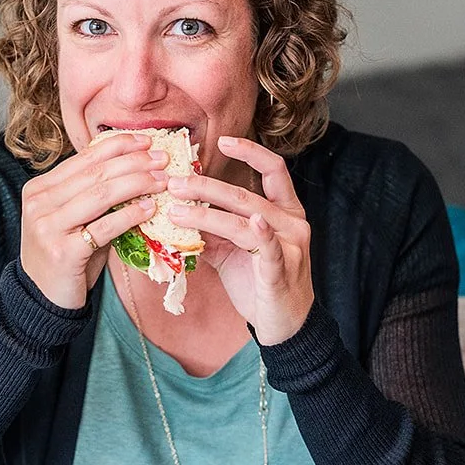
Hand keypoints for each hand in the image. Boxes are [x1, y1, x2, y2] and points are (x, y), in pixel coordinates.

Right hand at [20, 132, 167, 309]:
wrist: (43, 298)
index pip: (83, 158)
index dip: (118, 146)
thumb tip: (139, 168)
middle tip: (162, 158)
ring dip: (137, 184)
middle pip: (95, 173)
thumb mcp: (74, 219)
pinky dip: (130, 215)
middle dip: (133, 162)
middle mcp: (39, 203)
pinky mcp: (63, 252)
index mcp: (39, 188)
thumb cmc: (66, 255)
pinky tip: (150, 209)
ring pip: (100, 195)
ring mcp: (48, 227)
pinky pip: (104, 227)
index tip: (146, 140)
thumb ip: (94, 195)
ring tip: (162, 181)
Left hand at [167, 135, 314, 345]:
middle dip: (205, 186)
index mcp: (284, 211)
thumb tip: (173, 212)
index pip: (273, 170)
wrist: (283, 325)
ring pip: (246, 219)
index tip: (223, 140)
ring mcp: (290, 246)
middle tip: (173, 182)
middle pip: (246, 195)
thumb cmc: (259, 283)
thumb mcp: (232, 251)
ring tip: (175, 211)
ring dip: (206, 214)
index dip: (250, 151)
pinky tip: (249, 223)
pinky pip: (268, 247)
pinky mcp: (281, 270)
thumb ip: (211, 230)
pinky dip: (258, 233)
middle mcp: (292, 222)